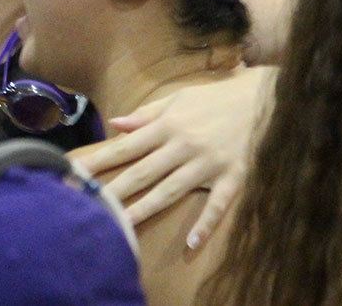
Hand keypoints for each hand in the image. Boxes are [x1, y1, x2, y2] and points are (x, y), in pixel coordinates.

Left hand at [76, 65, 274, 248]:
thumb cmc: (217, 99)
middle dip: (114, 189)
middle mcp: (183, 146)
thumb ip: (147, 114)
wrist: (266, 99)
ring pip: (171, 191)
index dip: (100, 160)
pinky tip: (192, 243)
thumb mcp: (180, 99)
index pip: (126, 146)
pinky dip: (206, 224)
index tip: (75, 172)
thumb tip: (115, 123)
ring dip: (146, 209)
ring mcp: (208, 164)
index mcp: (168, 126)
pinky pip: (218, 205)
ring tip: (123, 225)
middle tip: (88, 205)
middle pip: (143, 172)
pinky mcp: (233, 178)